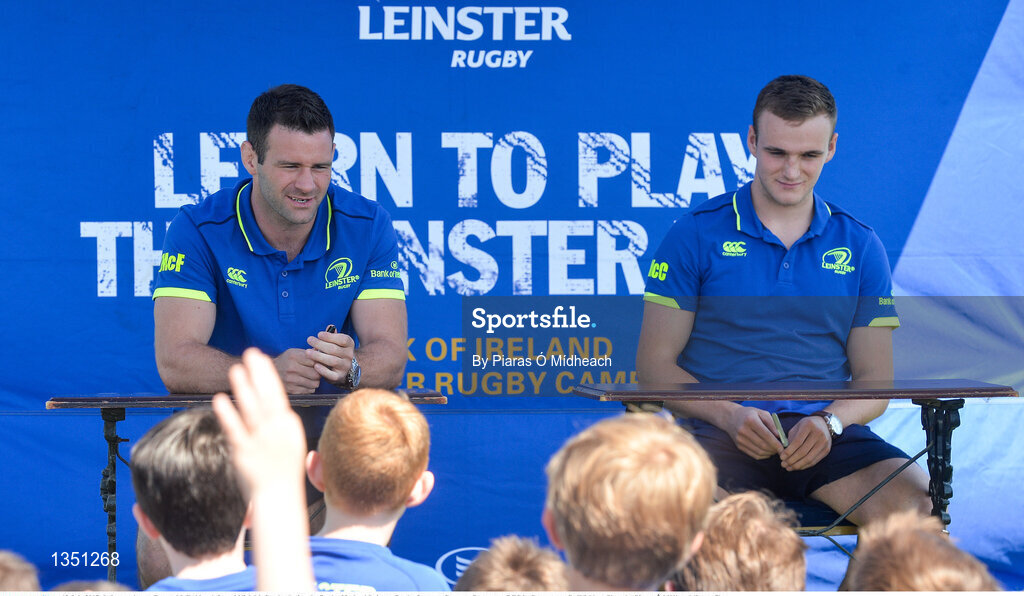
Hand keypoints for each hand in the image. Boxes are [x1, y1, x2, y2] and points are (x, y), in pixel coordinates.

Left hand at [212, 348, 307, 490]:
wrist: (278, 500)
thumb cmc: (284, 474)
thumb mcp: (292, 445)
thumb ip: (282, 426)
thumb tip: (278, 409)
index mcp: (290, 426)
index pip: (279, 394)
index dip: (269, 375)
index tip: (262, 359)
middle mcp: (277, 430)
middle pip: (267, 395)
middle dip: (259, 372)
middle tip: (251, 352)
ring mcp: (261, 440)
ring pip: (251, 408)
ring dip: (243, 387)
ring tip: (235, 369)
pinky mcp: (244, 452)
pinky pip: (235, 428)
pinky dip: (227, 413)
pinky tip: (220, 399)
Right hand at [273, 348, 319, 393]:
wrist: (271, 372)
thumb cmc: (286, 360)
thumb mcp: (295, 352)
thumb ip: (309, 353)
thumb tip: (323, 352)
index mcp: (294, 356)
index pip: (315, 362)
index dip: (320, 364)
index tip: (319, 365)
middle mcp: (292, 368)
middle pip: (316, 374)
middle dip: (319, 374)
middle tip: (317, 372)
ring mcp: (291, 380)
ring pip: (314, 384)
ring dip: (315, 381)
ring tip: (311, 378)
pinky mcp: (291, 390)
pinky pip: (309, 391)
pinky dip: (310, 388)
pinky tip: (306, 383)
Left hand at [305, 329, 354, 386]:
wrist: (344, 369)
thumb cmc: (336, 352)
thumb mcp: (336, 342)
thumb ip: (332, 335)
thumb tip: (330, 326)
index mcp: (349, 345)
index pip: (342, 339)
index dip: (330, 336)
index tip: (319, 334)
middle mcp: (349, 356)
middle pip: (334, 349)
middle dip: (320, 344)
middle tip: (309, 340)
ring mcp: (345, 367)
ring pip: (332, 361)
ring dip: (318, 356)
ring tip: (307, 352)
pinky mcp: (339, 377)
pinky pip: (331, 374)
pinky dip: (323, 370)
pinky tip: (315, 365)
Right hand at [726, 406, 783, 459]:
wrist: (731, 417)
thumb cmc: (750, 414)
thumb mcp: (762, 413)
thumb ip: (772, 424)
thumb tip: (780, 437)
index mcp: (750, 420)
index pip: (766, 435)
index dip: (776, 443)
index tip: (783, 448)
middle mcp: (743, 430)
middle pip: (763, 445)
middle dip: (774, 449)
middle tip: (780, 450)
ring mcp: (740, 439)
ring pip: (759, 451)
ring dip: (769, 453)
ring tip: (774, 450)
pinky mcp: (739, 446)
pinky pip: (754, 455)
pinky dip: (763, 455)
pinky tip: (767, 452)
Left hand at [780, 415, 831, 470]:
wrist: (824, 424)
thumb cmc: (806, 426)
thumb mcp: (797, 427)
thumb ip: (791, 438)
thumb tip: (784, 453)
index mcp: (808, 426)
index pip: (797, 442)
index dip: (789, 451)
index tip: (781, 457)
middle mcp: (818, 434)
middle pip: (803, 451)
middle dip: (792, 460)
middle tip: (783, 464)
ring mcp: (824, 443)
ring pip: (809, 458)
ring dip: (797, 465)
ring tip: (788, 468)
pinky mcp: (826, 450)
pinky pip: (814, 461)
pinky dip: (804, 466)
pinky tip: (797, 467)